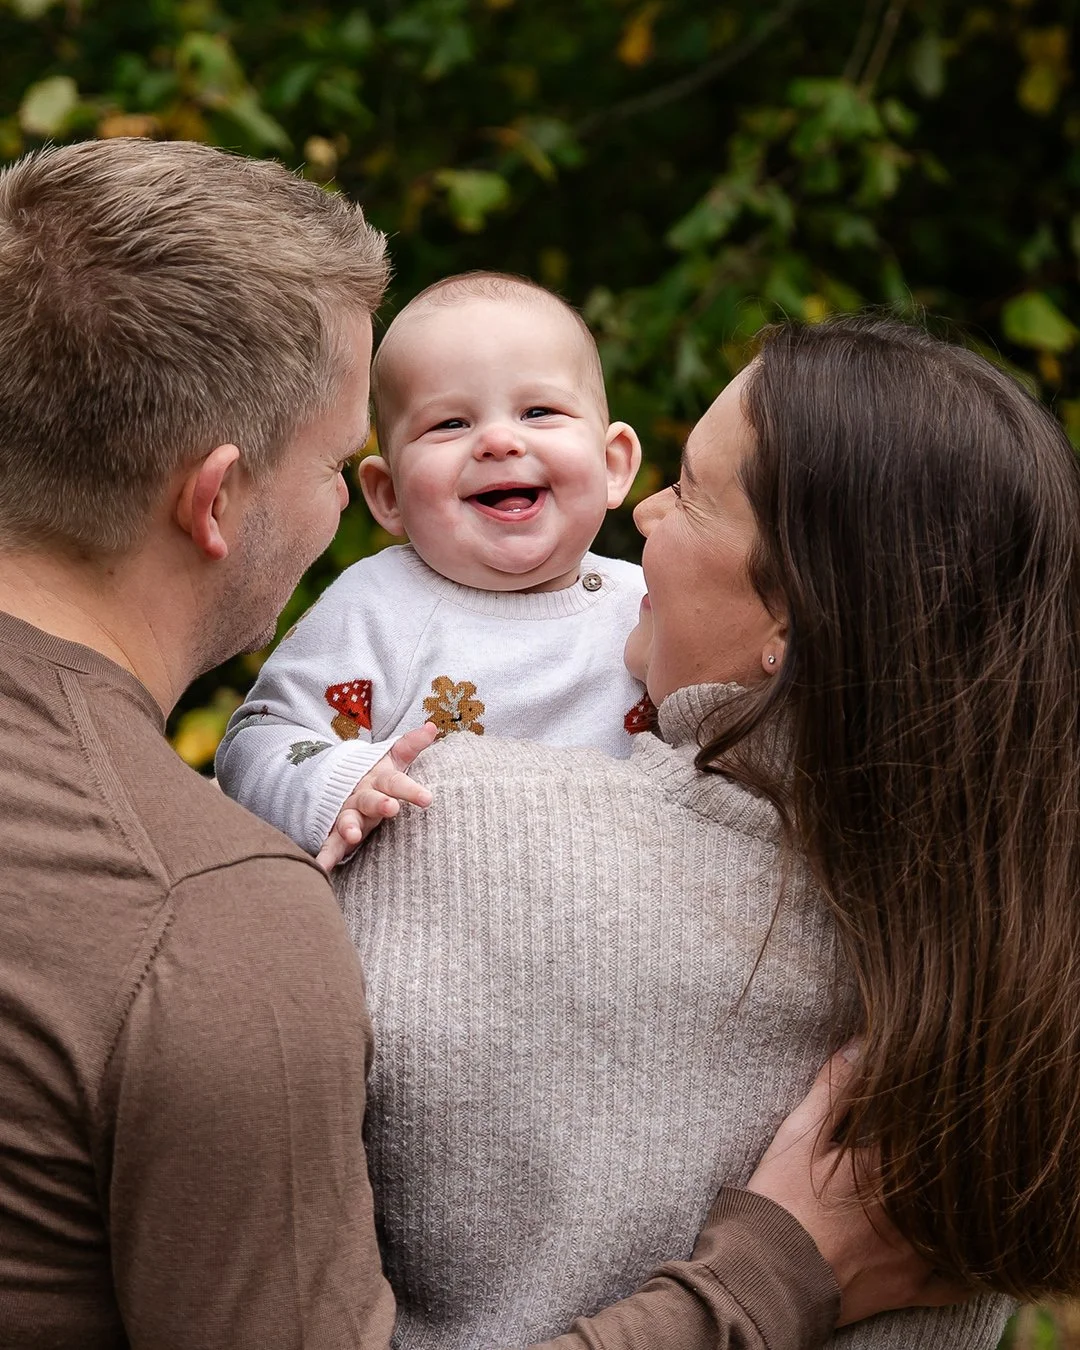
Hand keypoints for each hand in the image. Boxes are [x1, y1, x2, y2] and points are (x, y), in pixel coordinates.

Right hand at [316, 723, 437, 869]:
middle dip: (379, 804)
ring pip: (346, 819)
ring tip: (353, 837)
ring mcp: (346, 813)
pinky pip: (330, 844)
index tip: (428, 799)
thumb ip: (411, 745)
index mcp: (378, 779)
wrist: (337, 783)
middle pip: (369, 799)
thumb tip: (432, 726)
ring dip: (348, 827)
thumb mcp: (392, 759)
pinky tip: (322, 868)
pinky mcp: (335, 831)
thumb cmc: (376, 775)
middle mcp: (361, 795)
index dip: (411, 789)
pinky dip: (325, 856)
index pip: (396, 782)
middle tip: (391, 808)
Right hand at [747, 1048, 971, 1325]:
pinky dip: (966, 1271)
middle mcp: (913, 1211)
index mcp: (889, 1167)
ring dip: (965, 1210)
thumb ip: (836, 1088)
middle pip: (953, 1180)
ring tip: (960, 1191)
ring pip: (962, 1231)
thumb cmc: (781, 1199)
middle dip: (958, 1160)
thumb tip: (862, 1043)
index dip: (940, 1112)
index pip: (931, 1130)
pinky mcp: (908, 1289)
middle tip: (956, 1143)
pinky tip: (968, 1253)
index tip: (949, 1095)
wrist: (768, 1275)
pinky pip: (953, 1285)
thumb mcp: (801, 1133)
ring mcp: (916, 1255)